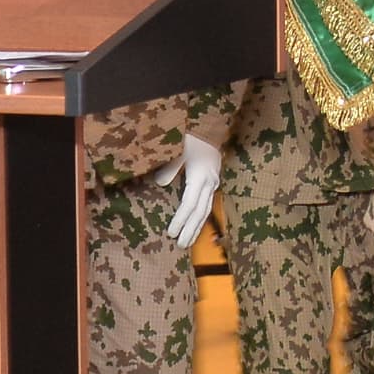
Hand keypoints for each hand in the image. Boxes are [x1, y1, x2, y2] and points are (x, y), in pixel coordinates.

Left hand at [157, 133, 222, 247]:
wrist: (210, 128)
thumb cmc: (192, 138)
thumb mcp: (179, 150)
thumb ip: (170, 168)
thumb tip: (160, 184)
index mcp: (200, 176)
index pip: (189, 204)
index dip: (180, 219)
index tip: (171, 232)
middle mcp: (209, 183)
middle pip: (199, 212)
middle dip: (190, 230)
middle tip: (181, 245)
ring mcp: (213, 184)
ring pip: (206, 211)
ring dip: (197, 228)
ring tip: (188, 242)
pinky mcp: (213, 183)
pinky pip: (208, 205)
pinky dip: (201, 219)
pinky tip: (196, 227)